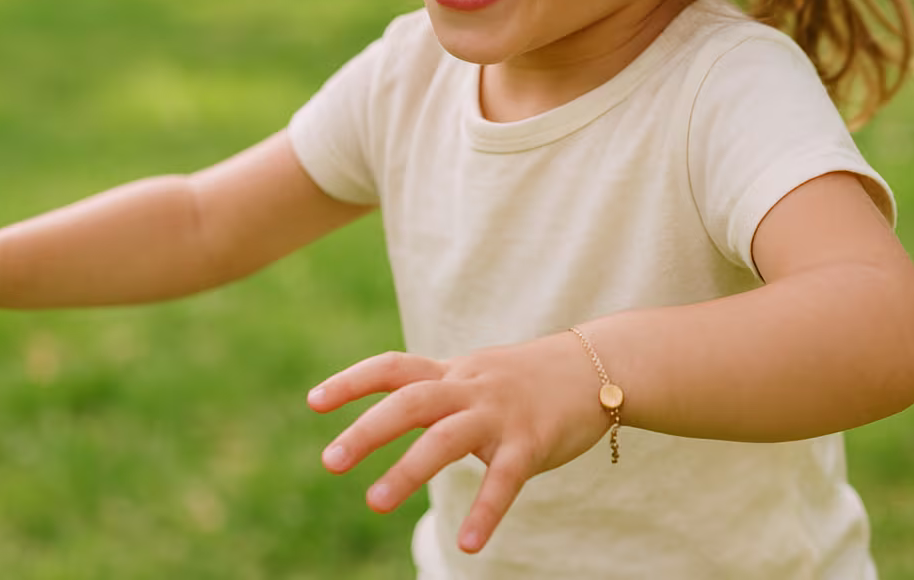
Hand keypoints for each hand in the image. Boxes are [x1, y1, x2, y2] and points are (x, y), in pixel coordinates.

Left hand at [307, 333, 608, 553]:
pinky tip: (469, 545)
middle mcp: (471, 388)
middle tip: (329, 461)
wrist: (601, 368)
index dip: (353, 382)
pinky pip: (505, 479)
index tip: (313, 402)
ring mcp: (501, 413)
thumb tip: (397, 410)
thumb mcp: (478, 375)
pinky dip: (486, 511)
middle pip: (411, 399)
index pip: (394, 367)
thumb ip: (441, 390)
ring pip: (447, 437)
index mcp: (453, 373)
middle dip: (368, 429)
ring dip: (408, 469)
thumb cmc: (531, 379)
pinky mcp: (533, 441)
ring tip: (374, 503)